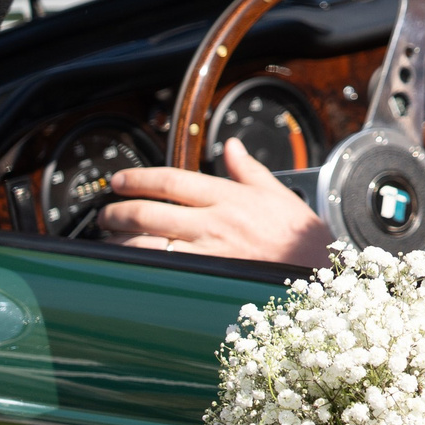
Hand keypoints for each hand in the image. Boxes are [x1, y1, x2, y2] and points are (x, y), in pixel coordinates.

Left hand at [102, 140, 332, 265]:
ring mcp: (208, 253)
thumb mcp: (278, 193)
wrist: (317, 272)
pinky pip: (162, 270)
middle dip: (119, 211)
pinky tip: (129, 265)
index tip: (119, 180)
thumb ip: (248, 169)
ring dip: (121, 241)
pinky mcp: (207, 278)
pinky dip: (140, 266)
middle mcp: (214, 223)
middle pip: (150, 212)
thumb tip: (232, 146)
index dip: (138, 179)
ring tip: (110, 239)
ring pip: (148, 245)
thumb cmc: (298, 237)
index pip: (172, 181)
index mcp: (229, 197)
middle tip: (107, 212)